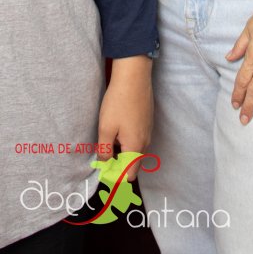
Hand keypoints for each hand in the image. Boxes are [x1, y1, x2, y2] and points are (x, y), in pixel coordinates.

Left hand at [96, 56, 152, 177]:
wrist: (134, 76)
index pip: (129, 176)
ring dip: (124, 153)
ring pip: (136, 151)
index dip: (116, 177)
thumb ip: (105, 151)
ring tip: (109, 142)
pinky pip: (139, 138)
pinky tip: (118, 128)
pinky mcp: (148, 120)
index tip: (103, 172)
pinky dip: (129, 141)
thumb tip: (105, 165)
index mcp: (135, 148)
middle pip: (134, 165)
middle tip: (104, 158)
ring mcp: (148, 130)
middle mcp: (145, 142)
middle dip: (119, 166)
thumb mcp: (106, 128)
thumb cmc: (118, 102)